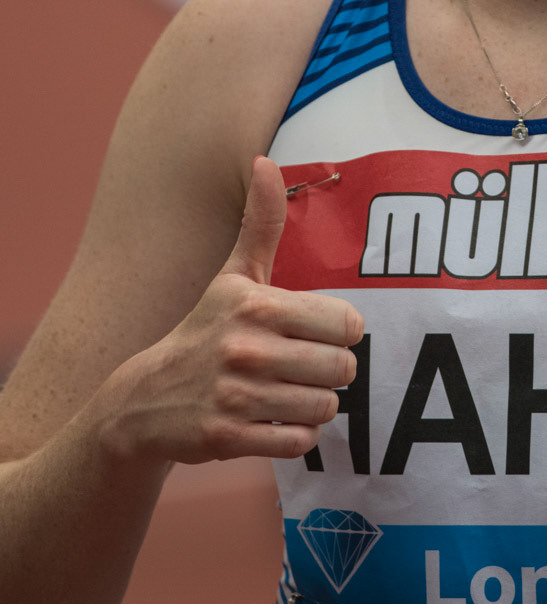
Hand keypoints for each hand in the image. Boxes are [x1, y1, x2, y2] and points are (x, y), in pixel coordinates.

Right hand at [106, 157, 363, 464]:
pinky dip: (297, 436)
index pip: (346, 323)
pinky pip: (298, 442)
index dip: (340, 332)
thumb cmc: (205, 331)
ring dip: (315, 406)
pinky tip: (276, 421)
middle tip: (306, 369)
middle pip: (341, 369)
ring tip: (290, 394)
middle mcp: (245, 348)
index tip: (318, 333)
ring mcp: (235, 396)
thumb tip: (266, 160)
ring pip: (324, 408)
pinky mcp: (228, 437)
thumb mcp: (232, 276)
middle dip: (331, 373)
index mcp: (255, 304)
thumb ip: (260, 223)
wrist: (143, 400)